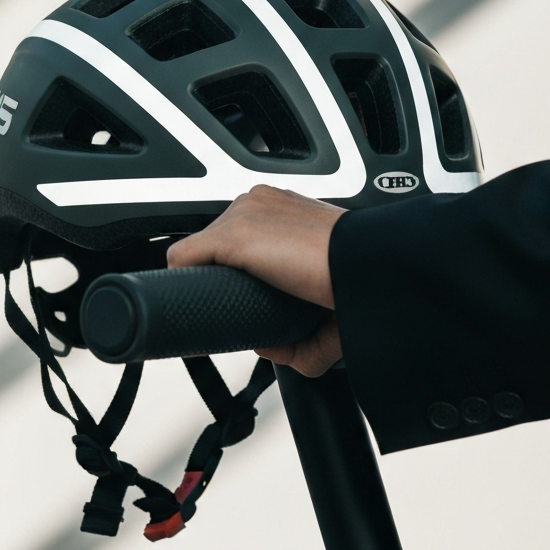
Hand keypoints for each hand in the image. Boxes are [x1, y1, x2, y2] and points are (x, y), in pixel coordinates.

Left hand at [167, 185, 345, 375]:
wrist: (367, 268)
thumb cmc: (356, 276)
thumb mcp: (327, 294)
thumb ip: (302, 326)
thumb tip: (268, 347)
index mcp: (285, 207)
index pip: (242, 231)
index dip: (239, 265)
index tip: (248, 290)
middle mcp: (261, 203)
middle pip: (216, 239)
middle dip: (224, 273)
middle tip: (241, 303)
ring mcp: (244, 215)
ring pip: (200, 248)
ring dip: (207, 277)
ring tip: (225, 304)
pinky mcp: (232, 235)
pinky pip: (184, 257)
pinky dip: (183, 280)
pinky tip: (195, 301)